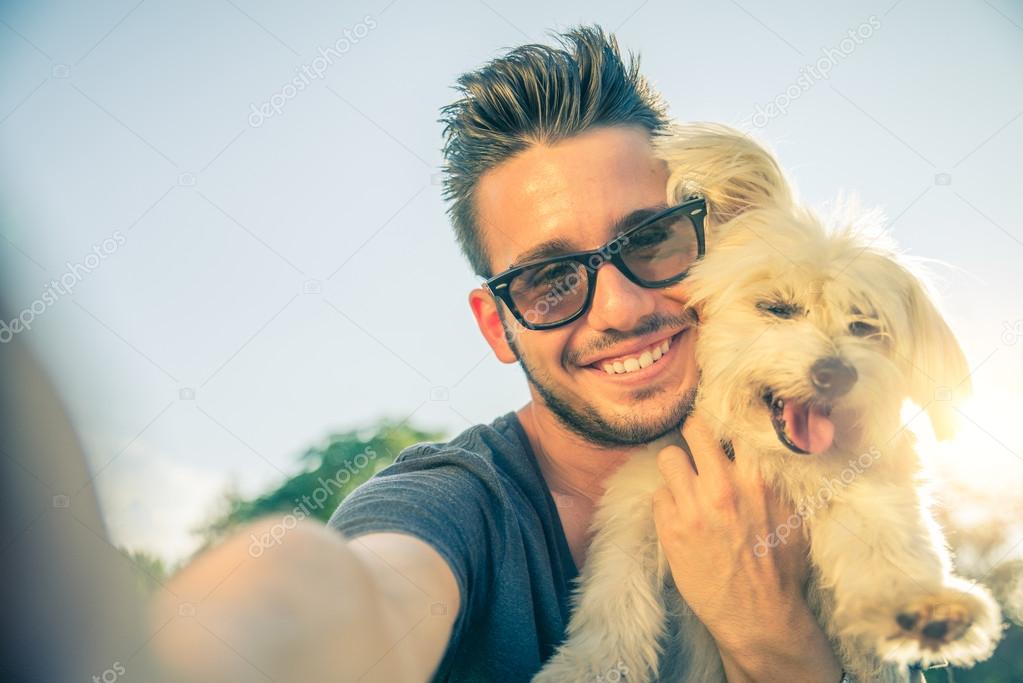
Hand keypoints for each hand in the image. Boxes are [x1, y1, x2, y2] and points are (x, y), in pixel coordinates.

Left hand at [651, 412, 841, 682]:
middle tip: (697, 444)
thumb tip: (773, 447)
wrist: (759, 615)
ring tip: (686, 482)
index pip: (733, 423)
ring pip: (667, 457)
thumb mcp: (795, 515)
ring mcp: (693, 506)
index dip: (726, 419)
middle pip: (694, 428)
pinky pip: (657, 494)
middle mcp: (722, 486)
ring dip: (676, 468)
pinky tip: (681, 516)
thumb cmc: (782, 566)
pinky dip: (667, 502)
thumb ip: (778, 478)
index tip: (723, 421)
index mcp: (758, 479)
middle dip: (694, 432)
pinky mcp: (670, 529)